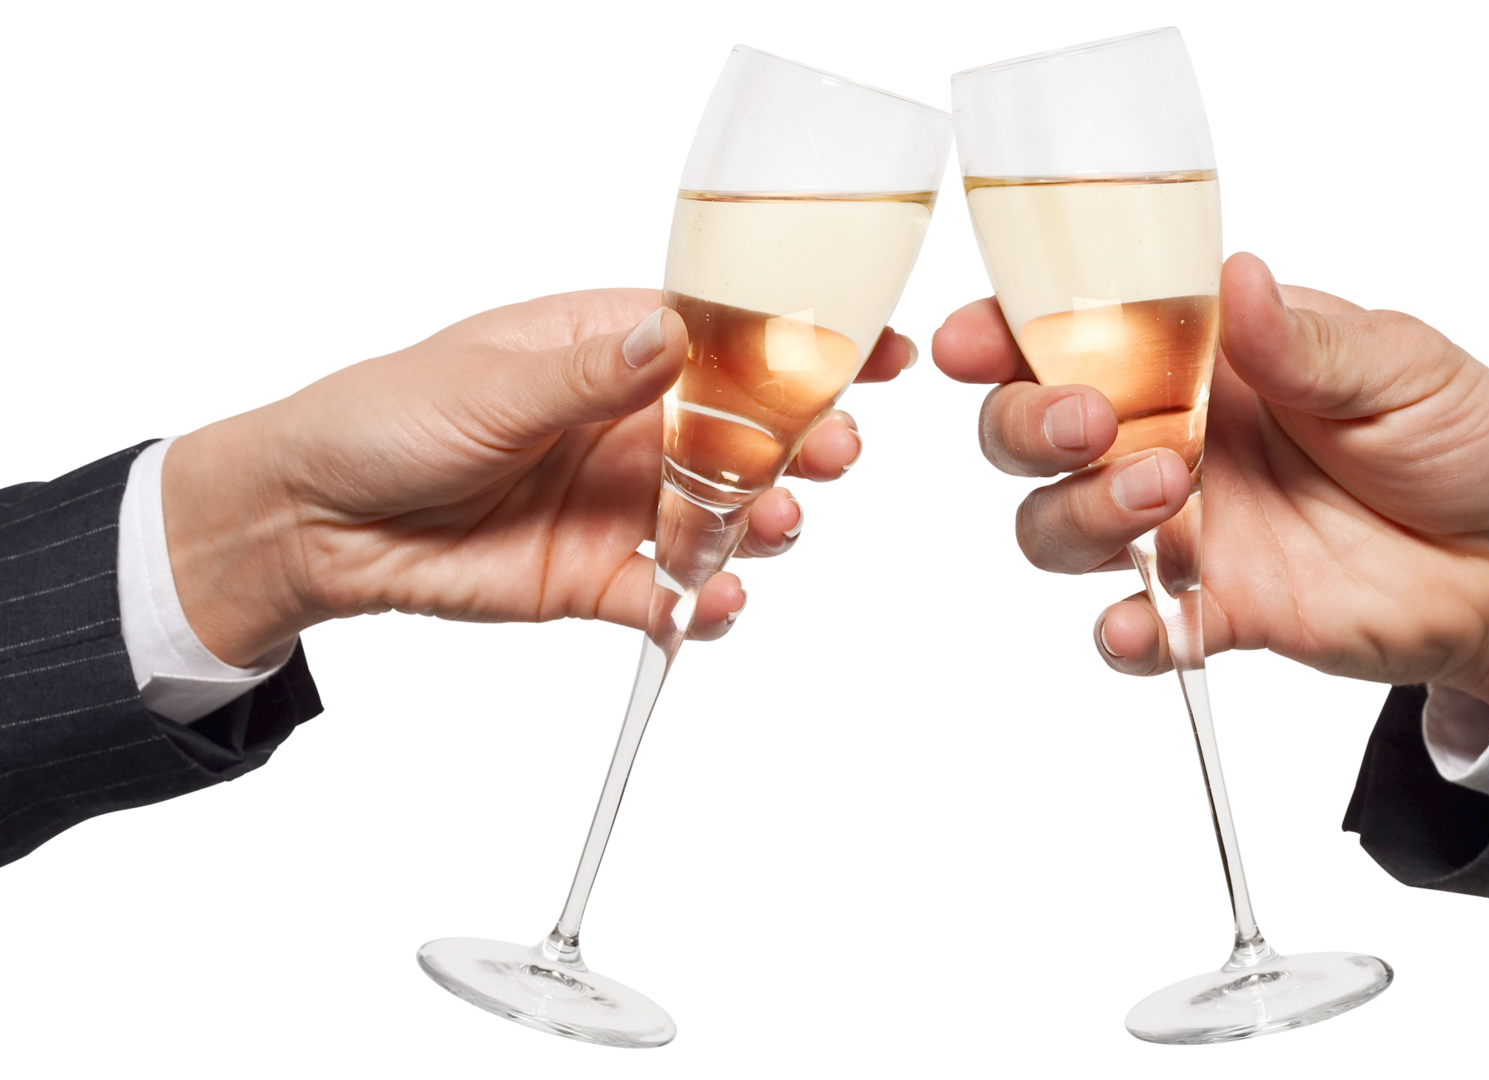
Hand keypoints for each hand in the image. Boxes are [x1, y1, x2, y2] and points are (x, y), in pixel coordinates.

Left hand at [162, 287, 914, 665]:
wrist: (310, 525)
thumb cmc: (382, 421)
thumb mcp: (485, 386)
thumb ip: (587, 374)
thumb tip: (669, 336)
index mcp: (607, 349)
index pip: (726, 335)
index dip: (803, 339)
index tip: (874, 348)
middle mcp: (628, 424)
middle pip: (746, 430)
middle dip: (802, 440)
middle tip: (834, 451)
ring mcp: (619, 503)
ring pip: (724, 515)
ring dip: (764, 524)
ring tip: (771, 529)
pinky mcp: (597, 578)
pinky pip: (669, 596)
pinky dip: (701, 607)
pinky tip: (709, 604)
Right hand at [929, 252, 1488, 711]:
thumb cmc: (1455, 438)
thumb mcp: (1400, 364)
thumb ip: (1308, 342)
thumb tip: (1238, 281)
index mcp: (1202, 359)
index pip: (1078, 333)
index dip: (1008, 333)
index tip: (976, 338)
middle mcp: (1173, 440)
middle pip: (1035, 435)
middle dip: (1029, 427)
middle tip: (1087, 421)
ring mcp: (1188, 529)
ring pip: (1061, 528)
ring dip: (1082, 515)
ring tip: (1167, 495)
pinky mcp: (1219, 610)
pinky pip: (1142, 629)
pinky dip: (1125, 634)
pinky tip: (1139, 627)